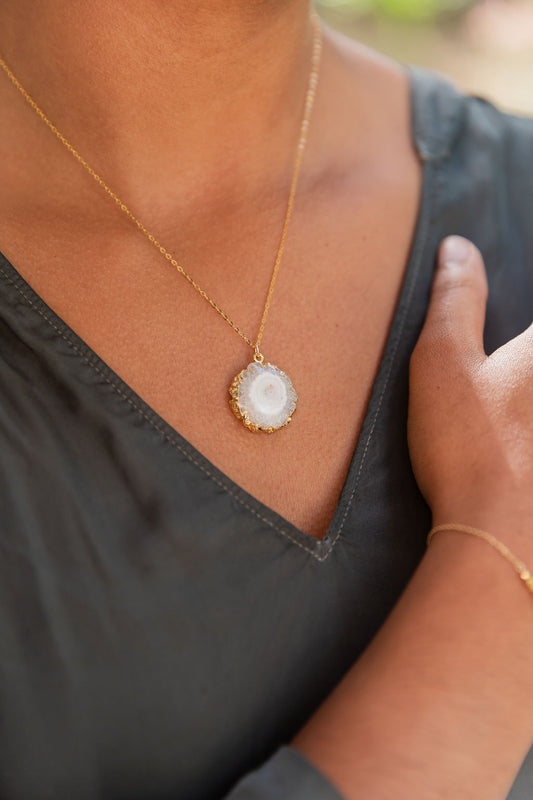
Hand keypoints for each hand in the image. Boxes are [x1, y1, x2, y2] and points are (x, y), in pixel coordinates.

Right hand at [408, 235, 532, 552]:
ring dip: (525, 401)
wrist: (502, 537)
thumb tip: (457, 247)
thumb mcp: (443, 362)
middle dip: (523, 362)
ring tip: (509, 420)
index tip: (500, 366)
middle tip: (499, 397)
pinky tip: (520, 440)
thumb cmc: (470, 447)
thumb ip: (455, 297)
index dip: (523, 340)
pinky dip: (530, 427)